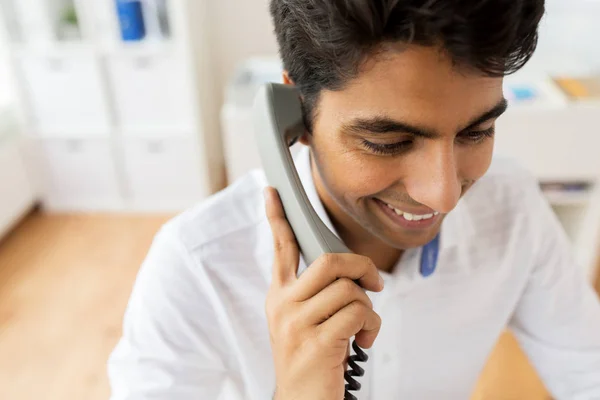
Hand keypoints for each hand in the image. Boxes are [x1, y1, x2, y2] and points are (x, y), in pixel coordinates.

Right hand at [263, 187, 383, 399]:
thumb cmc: (312, 358)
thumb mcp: (304, 321)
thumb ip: (317, 292)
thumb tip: (349, 270)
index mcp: (280, 295)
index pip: (280, 248)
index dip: (277, 217)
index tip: (272, 191)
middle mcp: (283, 304)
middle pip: (330, 261)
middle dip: (362, 268)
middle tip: (373, 283)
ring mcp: (297, 323)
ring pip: (350, 290)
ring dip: (368, 309)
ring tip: (362, 327)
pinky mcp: (317, 343)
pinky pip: (359, 315)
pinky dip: (371, 328)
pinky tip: (362, 343)